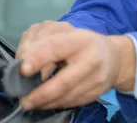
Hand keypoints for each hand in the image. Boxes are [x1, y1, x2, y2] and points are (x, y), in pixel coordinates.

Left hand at [16, 28, 136, 110]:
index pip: (56, 47)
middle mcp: (91, 59)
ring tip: (31, 102)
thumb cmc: (82, 43)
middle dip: (41, 93)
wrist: (114, 57)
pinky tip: (46, 102)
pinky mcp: (97, 94)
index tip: (22, 69)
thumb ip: (42, 44)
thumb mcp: (63, 34)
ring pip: (67, 97)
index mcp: (80, 39)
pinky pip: (72, 102)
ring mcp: (96, 79)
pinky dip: (56, 104)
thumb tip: (22, 60)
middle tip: (23, 99)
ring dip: (46, 102)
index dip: (38, 58)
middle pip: (64, 82)